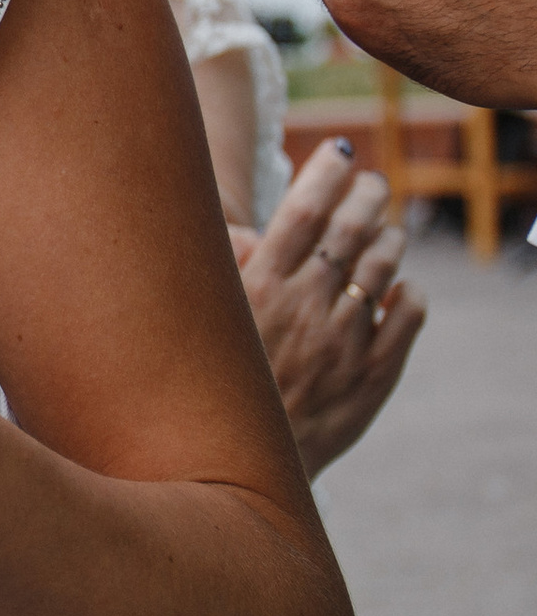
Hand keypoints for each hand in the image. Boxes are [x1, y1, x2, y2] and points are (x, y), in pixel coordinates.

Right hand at [232, 140, 424, 478]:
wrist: (239, 466)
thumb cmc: (211, 382)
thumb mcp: (203, 318)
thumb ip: (225, 269)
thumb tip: (252, 234)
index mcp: (260, 287)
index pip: (302, 211)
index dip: (325, 173)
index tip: (340, 149)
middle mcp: (306, 308)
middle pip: (350, 231)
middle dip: (368, 195)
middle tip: (374, 180)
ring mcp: (344, 342)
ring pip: (384, 269)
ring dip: (392, 238)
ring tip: (391, 227)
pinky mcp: (373, 377)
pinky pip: (408, 320)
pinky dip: (411, 295)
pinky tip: (403, 288)